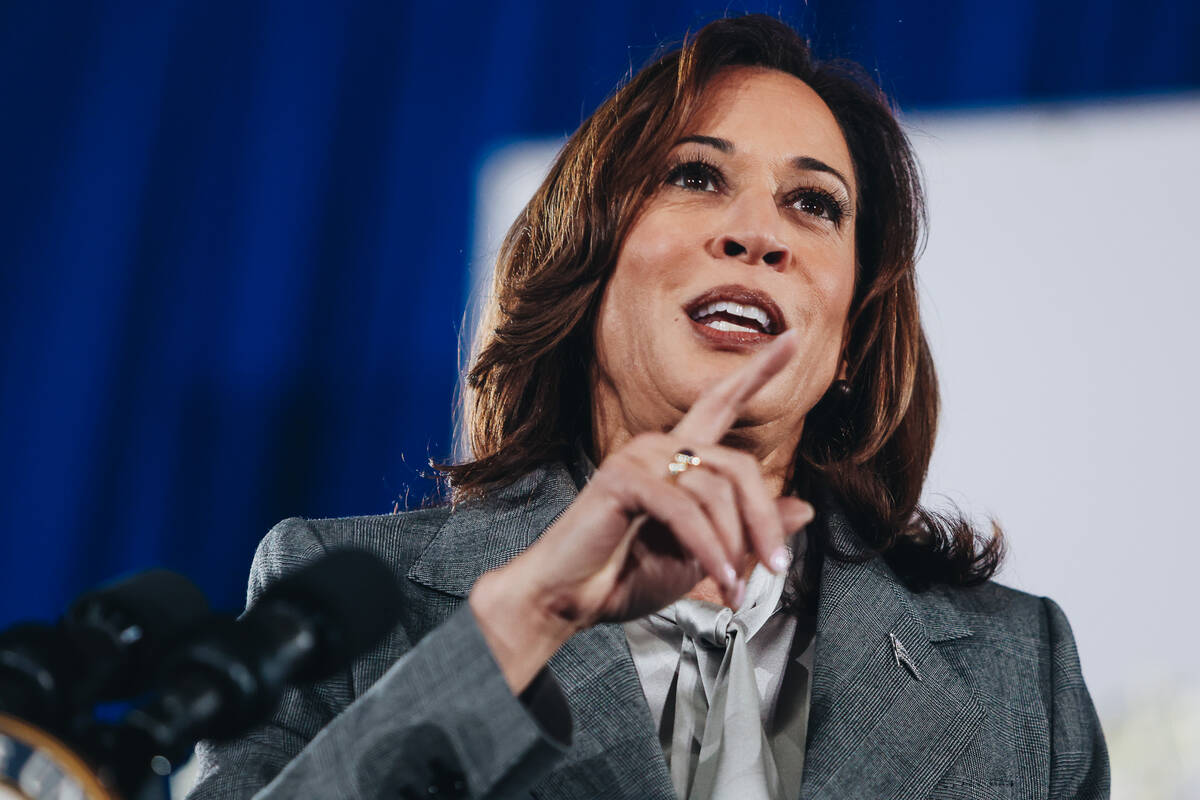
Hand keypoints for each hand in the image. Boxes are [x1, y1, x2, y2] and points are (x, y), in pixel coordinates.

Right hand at [470, 330, 814, 691]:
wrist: (568, 600)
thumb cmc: (625, 577)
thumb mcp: (707, 555)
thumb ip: (748, 529)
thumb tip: (806, 508)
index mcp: (676, 458)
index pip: (720, 402)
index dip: (758, 372)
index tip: (792, 339)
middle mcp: (658, 447)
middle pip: (738, 467)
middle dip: (763, 522)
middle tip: (775, 568)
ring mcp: (638, 457)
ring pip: (716, 491)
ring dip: (732, 548)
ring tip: (732, 589)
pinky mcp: (622, 479)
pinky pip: (686, 511)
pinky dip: (709, 549)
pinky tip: (717, 577)